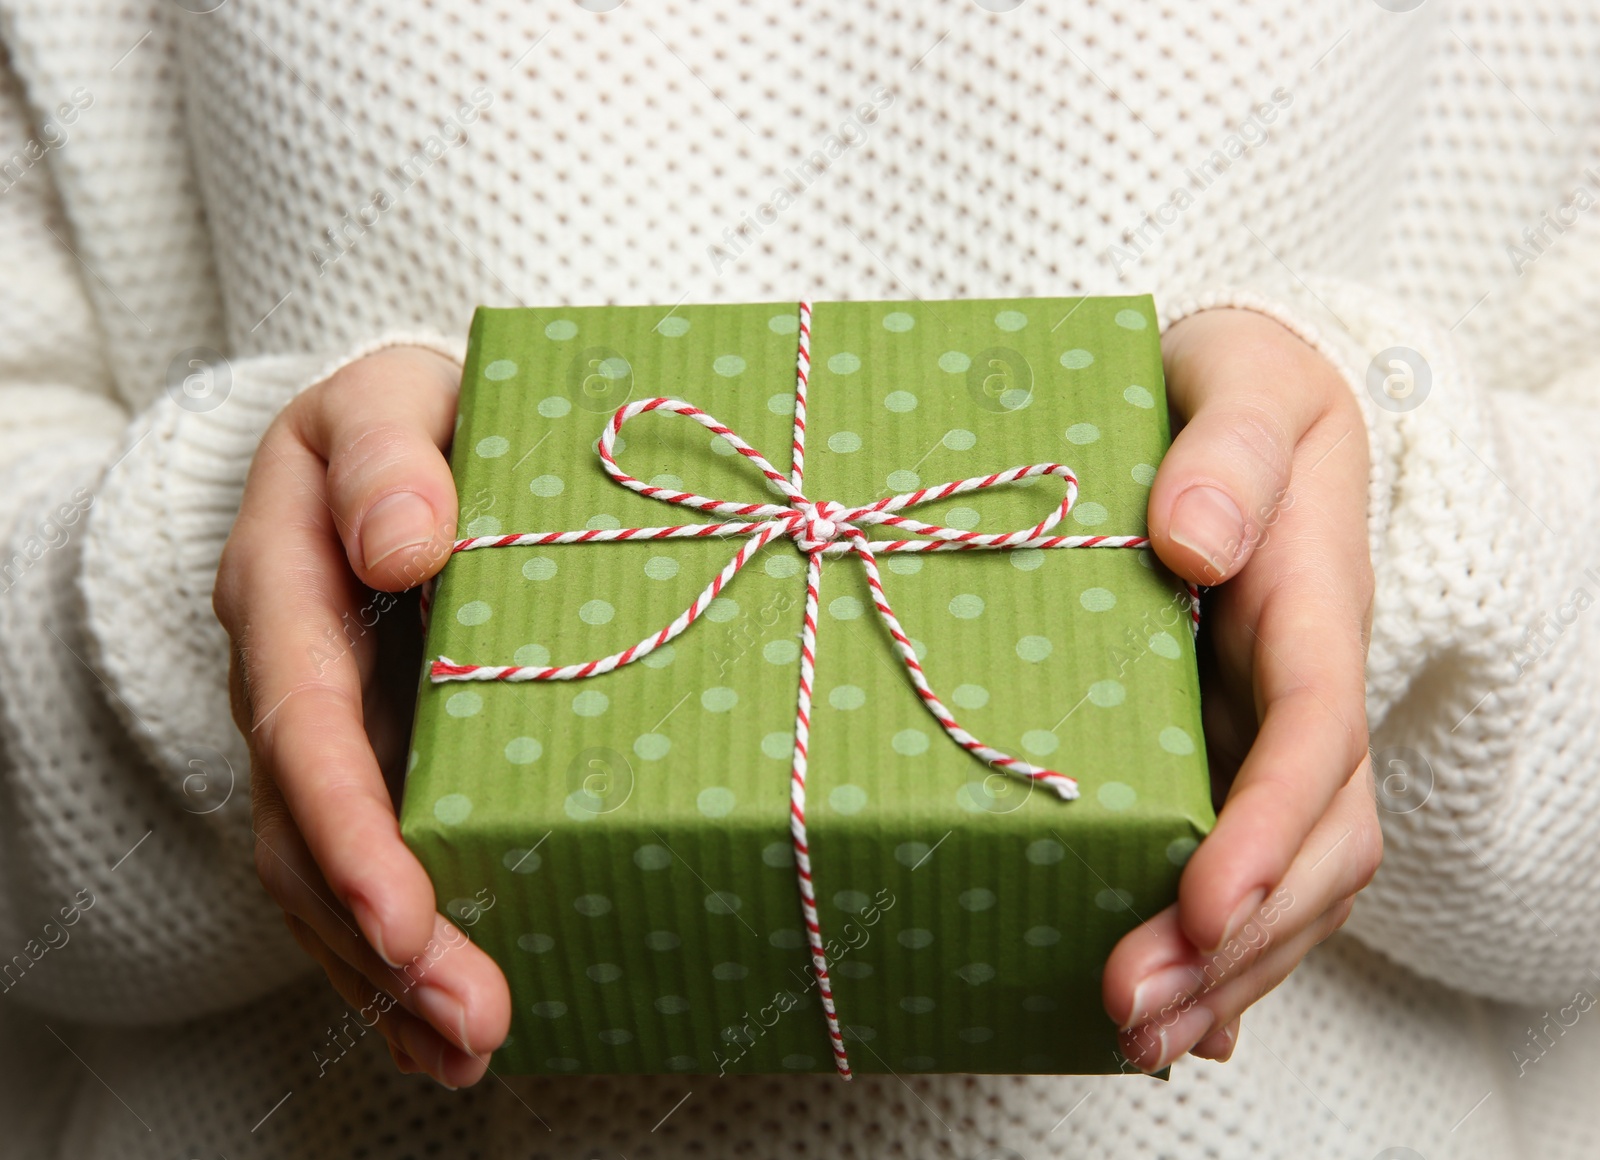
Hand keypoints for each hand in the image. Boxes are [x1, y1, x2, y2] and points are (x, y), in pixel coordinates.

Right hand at [214, 346, 509, 1087]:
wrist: (404, 439)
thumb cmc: (416, 414)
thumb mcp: (392, 395)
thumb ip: (387, 452)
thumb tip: (403, 545)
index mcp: (283, 580)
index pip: (301, 718)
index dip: (347, 823)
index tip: (401, 913)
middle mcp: (286, 673)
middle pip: (305, 826)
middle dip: (377, 937)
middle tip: (469, 1021)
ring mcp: (321, 727)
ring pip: (322, 873)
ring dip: (389, 976)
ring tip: (470, 1049)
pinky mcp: (367, 760)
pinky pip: (359, 868)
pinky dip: (396, 956)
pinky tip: (445, 1025)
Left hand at [1101, 308, 1380, 1069]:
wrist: (1242, 408)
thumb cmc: (1236, 389)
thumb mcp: (1240, 381)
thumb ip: (1226, 450)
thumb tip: (1193, 543)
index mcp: (1313, 604)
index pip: (1314, 732)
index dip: (1270, 826)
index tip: (1206, 902)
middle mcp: (1303, 688)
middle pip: (1313, 841)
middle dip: (1240, 939)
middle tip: (1136, 1008)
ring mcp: (1269, 730)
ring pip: (1287, 878)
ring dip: (1223, 969)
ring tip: (1134, 1035)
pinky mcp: (1226, 751)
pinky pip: (1244, 864)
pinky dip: (1216, 949)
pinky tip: (1170, 1016)